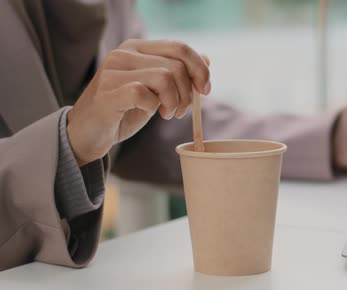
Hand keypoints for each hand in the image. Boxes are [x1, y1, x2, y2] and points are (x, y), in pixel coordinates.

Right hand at [67, 39, 210, 165]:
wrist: (89, 133)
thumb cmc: (123, 110)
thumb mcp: (155, 90)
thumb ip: (176, 73)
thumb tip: (206, 59)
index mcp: (137, 48)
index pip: (179, 48)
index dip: (200, 69)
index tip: (206, 91)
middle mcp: (123, 54)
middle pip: (176, 66)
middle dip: (188, 93)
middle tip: (180, 111)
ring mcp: (113, 71)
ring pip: (164, 78)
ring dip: (174, 102)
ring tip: (167, 114)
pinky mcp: (108, 93)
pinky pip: (145, 94)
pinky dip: (154, 107)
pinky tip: (151, 113)